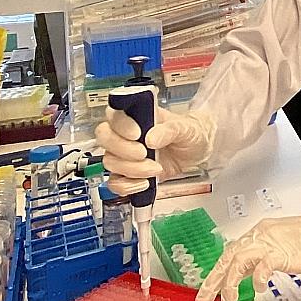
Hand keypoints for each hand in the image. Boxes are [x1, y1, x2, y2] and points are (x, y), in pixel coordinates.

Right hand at [95, 107, 214, 196]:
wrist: (196, 151)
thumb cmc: (188, 132)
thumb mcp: (185, 128)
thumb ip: (170, 129)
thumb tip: (152, 138)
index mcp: (137, 115)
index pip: (114, 114)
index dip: (121, 125)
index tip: (137, 134)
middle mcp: (125, 134)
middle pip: (105, 138)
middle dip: (123, 149)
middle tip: (144, 153)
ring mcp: (124, 155)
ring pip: (110, 162)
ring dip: (132, 170)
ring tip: (155, 169)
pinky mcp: (128, 174)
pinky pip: (115, 183)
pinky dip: (128, 186)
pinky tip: (145, 183)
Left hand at [196, 204, 300, 300]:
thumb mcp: (279, 246)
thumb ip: (260, 257)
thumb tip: (246, 272)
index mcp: (258, 233)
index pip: (229, 252)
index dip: (216, 272)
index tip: (208, 290)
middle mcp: (260, 235)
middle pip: (227, 257)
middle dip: (212, 281)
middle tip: (204, 300)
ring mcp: (271, 243)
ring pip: (238, 260)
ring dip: (229, 284)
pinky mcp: (284, 253)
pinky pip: (263, 265)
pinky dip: (257, 278)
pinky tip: (259, 288)